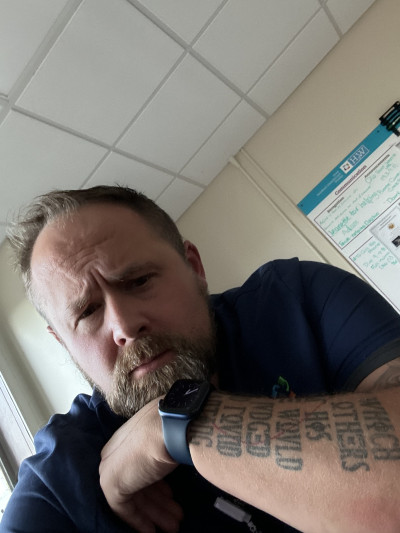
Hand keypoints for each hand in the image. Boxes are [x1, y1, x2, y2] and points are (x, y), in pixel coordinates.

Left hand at [99, 397, 181, 531]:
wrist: (171, 429)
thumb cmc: (177, 428)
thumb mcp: (172, 437)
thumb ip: (168, 448)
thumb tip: (180, 454)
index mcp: (131, 435)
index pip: (140, 465)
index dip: (157, 484)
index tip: (172, 495)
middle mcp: (118, 449)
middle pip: (138, 482)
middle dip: (158, 502)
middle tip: (176, 516)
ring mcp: (112, 465)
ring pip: (133, 495)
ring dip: (154, 513)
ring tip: (173, 525)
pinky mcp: (111, 482)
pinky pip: (123, 507)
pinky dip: (138, 520)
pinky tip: (152, 530)